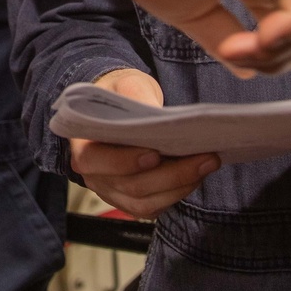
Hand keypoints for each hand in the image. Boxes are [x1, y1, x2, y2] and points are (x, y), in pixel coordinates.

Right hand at [70, 69, 219, 218]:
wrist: (122, 107)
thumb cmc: (121, 94)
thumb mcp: (127, 84)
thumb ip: (138, 97)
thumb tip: (159, 119)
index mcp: (83, 145)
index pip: (95, 161)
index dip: (124, 162)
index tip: (155, 153)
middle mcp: (94, 175)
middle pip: (130, 185)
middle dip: (171, 174)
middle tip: (204, 156)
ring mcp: (112, 191)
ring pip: (145, 202)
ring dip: (180, 186)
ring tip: (208, 163)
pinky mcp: (132, 200)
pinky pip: (154, 207)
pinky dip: (178, 193)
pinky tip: (197, 175)